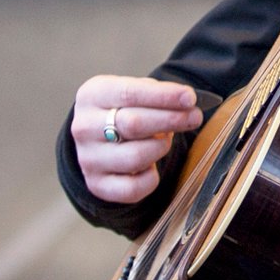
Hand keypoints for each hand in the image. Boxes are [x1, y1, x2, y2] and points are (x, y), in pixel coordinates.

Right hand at [71, 76, 204, 203]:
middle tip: (194, 117)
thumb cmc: (121, 110)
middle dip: (171, 120)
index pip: (130, 93)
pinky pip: (133, 188)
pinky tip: (152, 166)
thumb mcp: (130, 92)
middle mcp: (84, 127)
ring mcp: (88, 159)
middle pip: (134, 124)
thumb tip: (186, 100)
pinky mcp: (97, 185)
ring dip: (160, 147)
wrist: (96, 139)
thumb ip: (154, 93)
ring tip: (165, 139)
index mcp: (91, 96)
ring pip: (136, 157)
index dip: (164, 96)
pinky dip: (151, 178)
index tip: (190, 97)